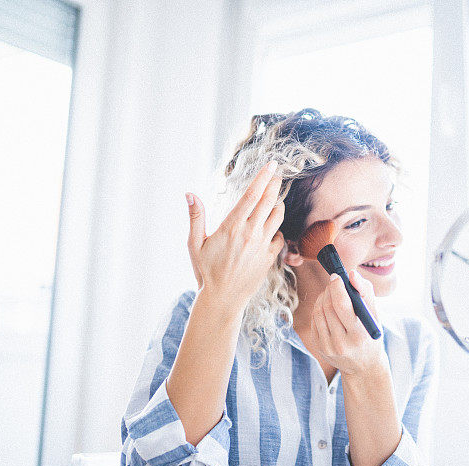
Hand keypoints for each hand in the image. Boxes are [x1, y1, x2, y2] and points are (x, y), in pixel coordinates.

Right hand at [186, 160, 284, 306]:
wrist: (223, 298)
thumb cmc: (206, 271)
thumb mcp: (195, 244)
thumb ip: (196, 217)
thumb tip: (190, 193)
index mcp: (232, 227)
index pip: (252, 196)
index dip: (263, 177)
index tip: (271, 165)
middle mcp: (250, 234)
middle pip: (269, 201)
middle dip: (275, 184)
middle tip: (277, 173)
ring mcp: (262, 246)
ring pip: (277, 217)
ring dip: (278, 204)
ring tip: (274, 197)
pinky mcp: (269, 258)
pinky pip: (279, 237)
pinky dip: (276, 228)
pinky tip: (270, 227)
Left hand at [310, 270, 387, 376]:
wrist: (364, 366)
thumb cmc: (371, 334)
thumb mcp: (374, 316)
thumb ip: (365, 292)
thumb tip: (351, 274)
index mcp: (359, 335)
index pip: (342, 306)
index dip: (337, 287)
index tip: (337, 276)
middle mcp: (342, 343)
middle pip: (328, 307)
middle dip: (330, 290)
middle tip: (334, 282)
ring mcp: (328, 347)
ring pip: (319, 312)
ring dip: (323, 297)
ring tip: (331, 293)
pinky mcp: (319, 347)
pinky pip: (315, 320)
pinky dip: (319, 308)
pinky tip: (327, 306)